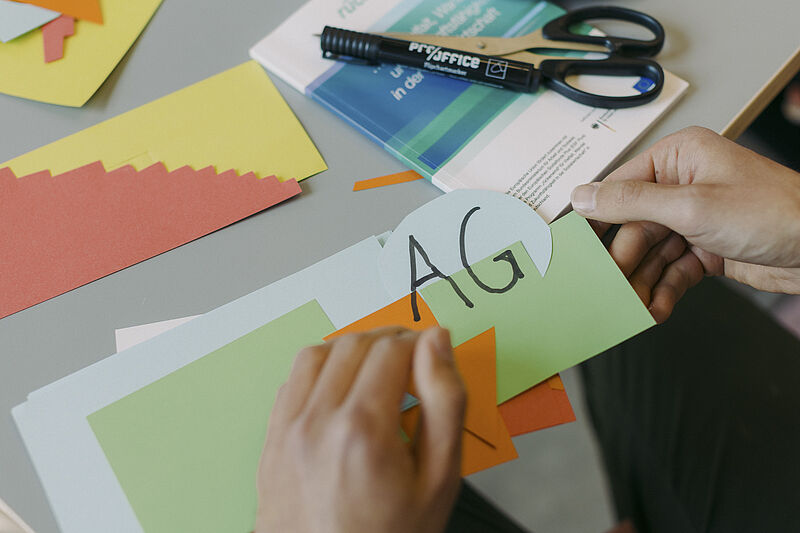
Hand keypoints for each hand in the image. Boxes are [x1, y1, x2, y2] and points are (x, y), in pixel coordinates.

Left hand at [255, 327, 465, 532]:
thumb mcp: (439, 479)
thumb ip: (445, 402)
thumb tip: (437, 344)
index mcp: (362, 429)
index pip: (392, 350)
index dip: (419, 343)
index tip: (432, 355)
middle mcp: (317, 421)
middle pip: (354, 345)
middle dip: (389, 342)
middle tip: (411, 361)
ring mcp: (287, 429)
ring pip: (317, 353)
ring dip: (351, 350)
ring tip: (376, 370)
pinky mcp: (271, 441)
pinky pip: (291, 381)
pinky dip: (318, 370)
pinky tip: (340, 389)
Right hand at [571, 126, 799, 322]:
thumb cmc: (776, 212)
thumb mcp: (691, 206)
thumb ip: (631, 202)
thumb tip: (584, 196)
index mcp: (678, 159)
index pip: (620, 187)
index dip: (596, 219)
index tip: (574, 246)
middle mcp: (683, 185)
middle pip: (632, 226)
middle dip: (623, 260)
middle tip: (610, 286)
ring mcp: (695, 218)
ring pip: (650, 253)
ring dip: (641, 281)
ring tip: (634, 304)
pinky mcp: (706, 248)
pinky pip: (672, 270)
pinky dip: (663, 289)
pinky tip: (656, 307)